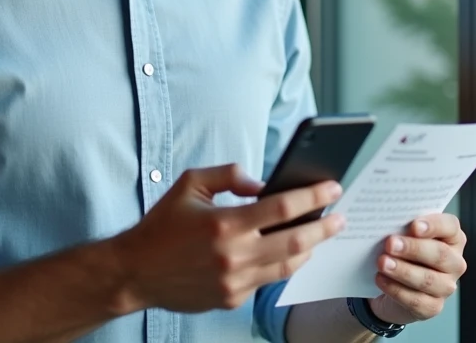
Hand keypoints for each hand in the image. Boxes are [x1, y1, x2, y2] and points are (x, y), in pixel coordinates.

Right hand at [112, 164, 344, 313]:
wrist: (135, 271)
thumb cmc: (163, 224)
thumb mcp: (191, 183)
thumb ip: (229, 175)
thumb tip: (263, 183)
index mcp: (225, 223)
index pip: (283, 207)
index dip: (314, 196)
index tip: (333, 188)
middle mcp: (233, 255)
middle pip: (295, 241)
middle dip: (324, 227)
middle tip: (340, 217)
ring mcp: (234, 281)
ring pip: (286, 266)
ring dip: (309, 249)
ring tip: (320, 235)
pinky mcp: (231, 299)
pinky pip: (267, 281)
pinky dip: (283, 265)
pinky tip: (291, 253)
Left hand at [368, 213, 466, 324]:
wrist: (394, 284)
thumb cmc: (402, 252)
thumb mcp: (404, 235)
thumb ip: (403, 227)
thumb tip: (387, 223)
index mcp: (451, 237)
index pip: (450, 226)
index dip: (434, 225)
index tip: (414, 225)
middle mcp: (454, 262)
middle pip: (440, 254)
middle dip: (413, 248)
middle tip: (390, 243)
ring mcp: (446, 286)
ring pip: (428, 279)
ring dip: (403, 271)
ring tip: (382, 263)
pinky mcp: (433, 306)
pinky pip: (416, 300)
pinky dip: (396, 289)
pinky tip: (381, 279)